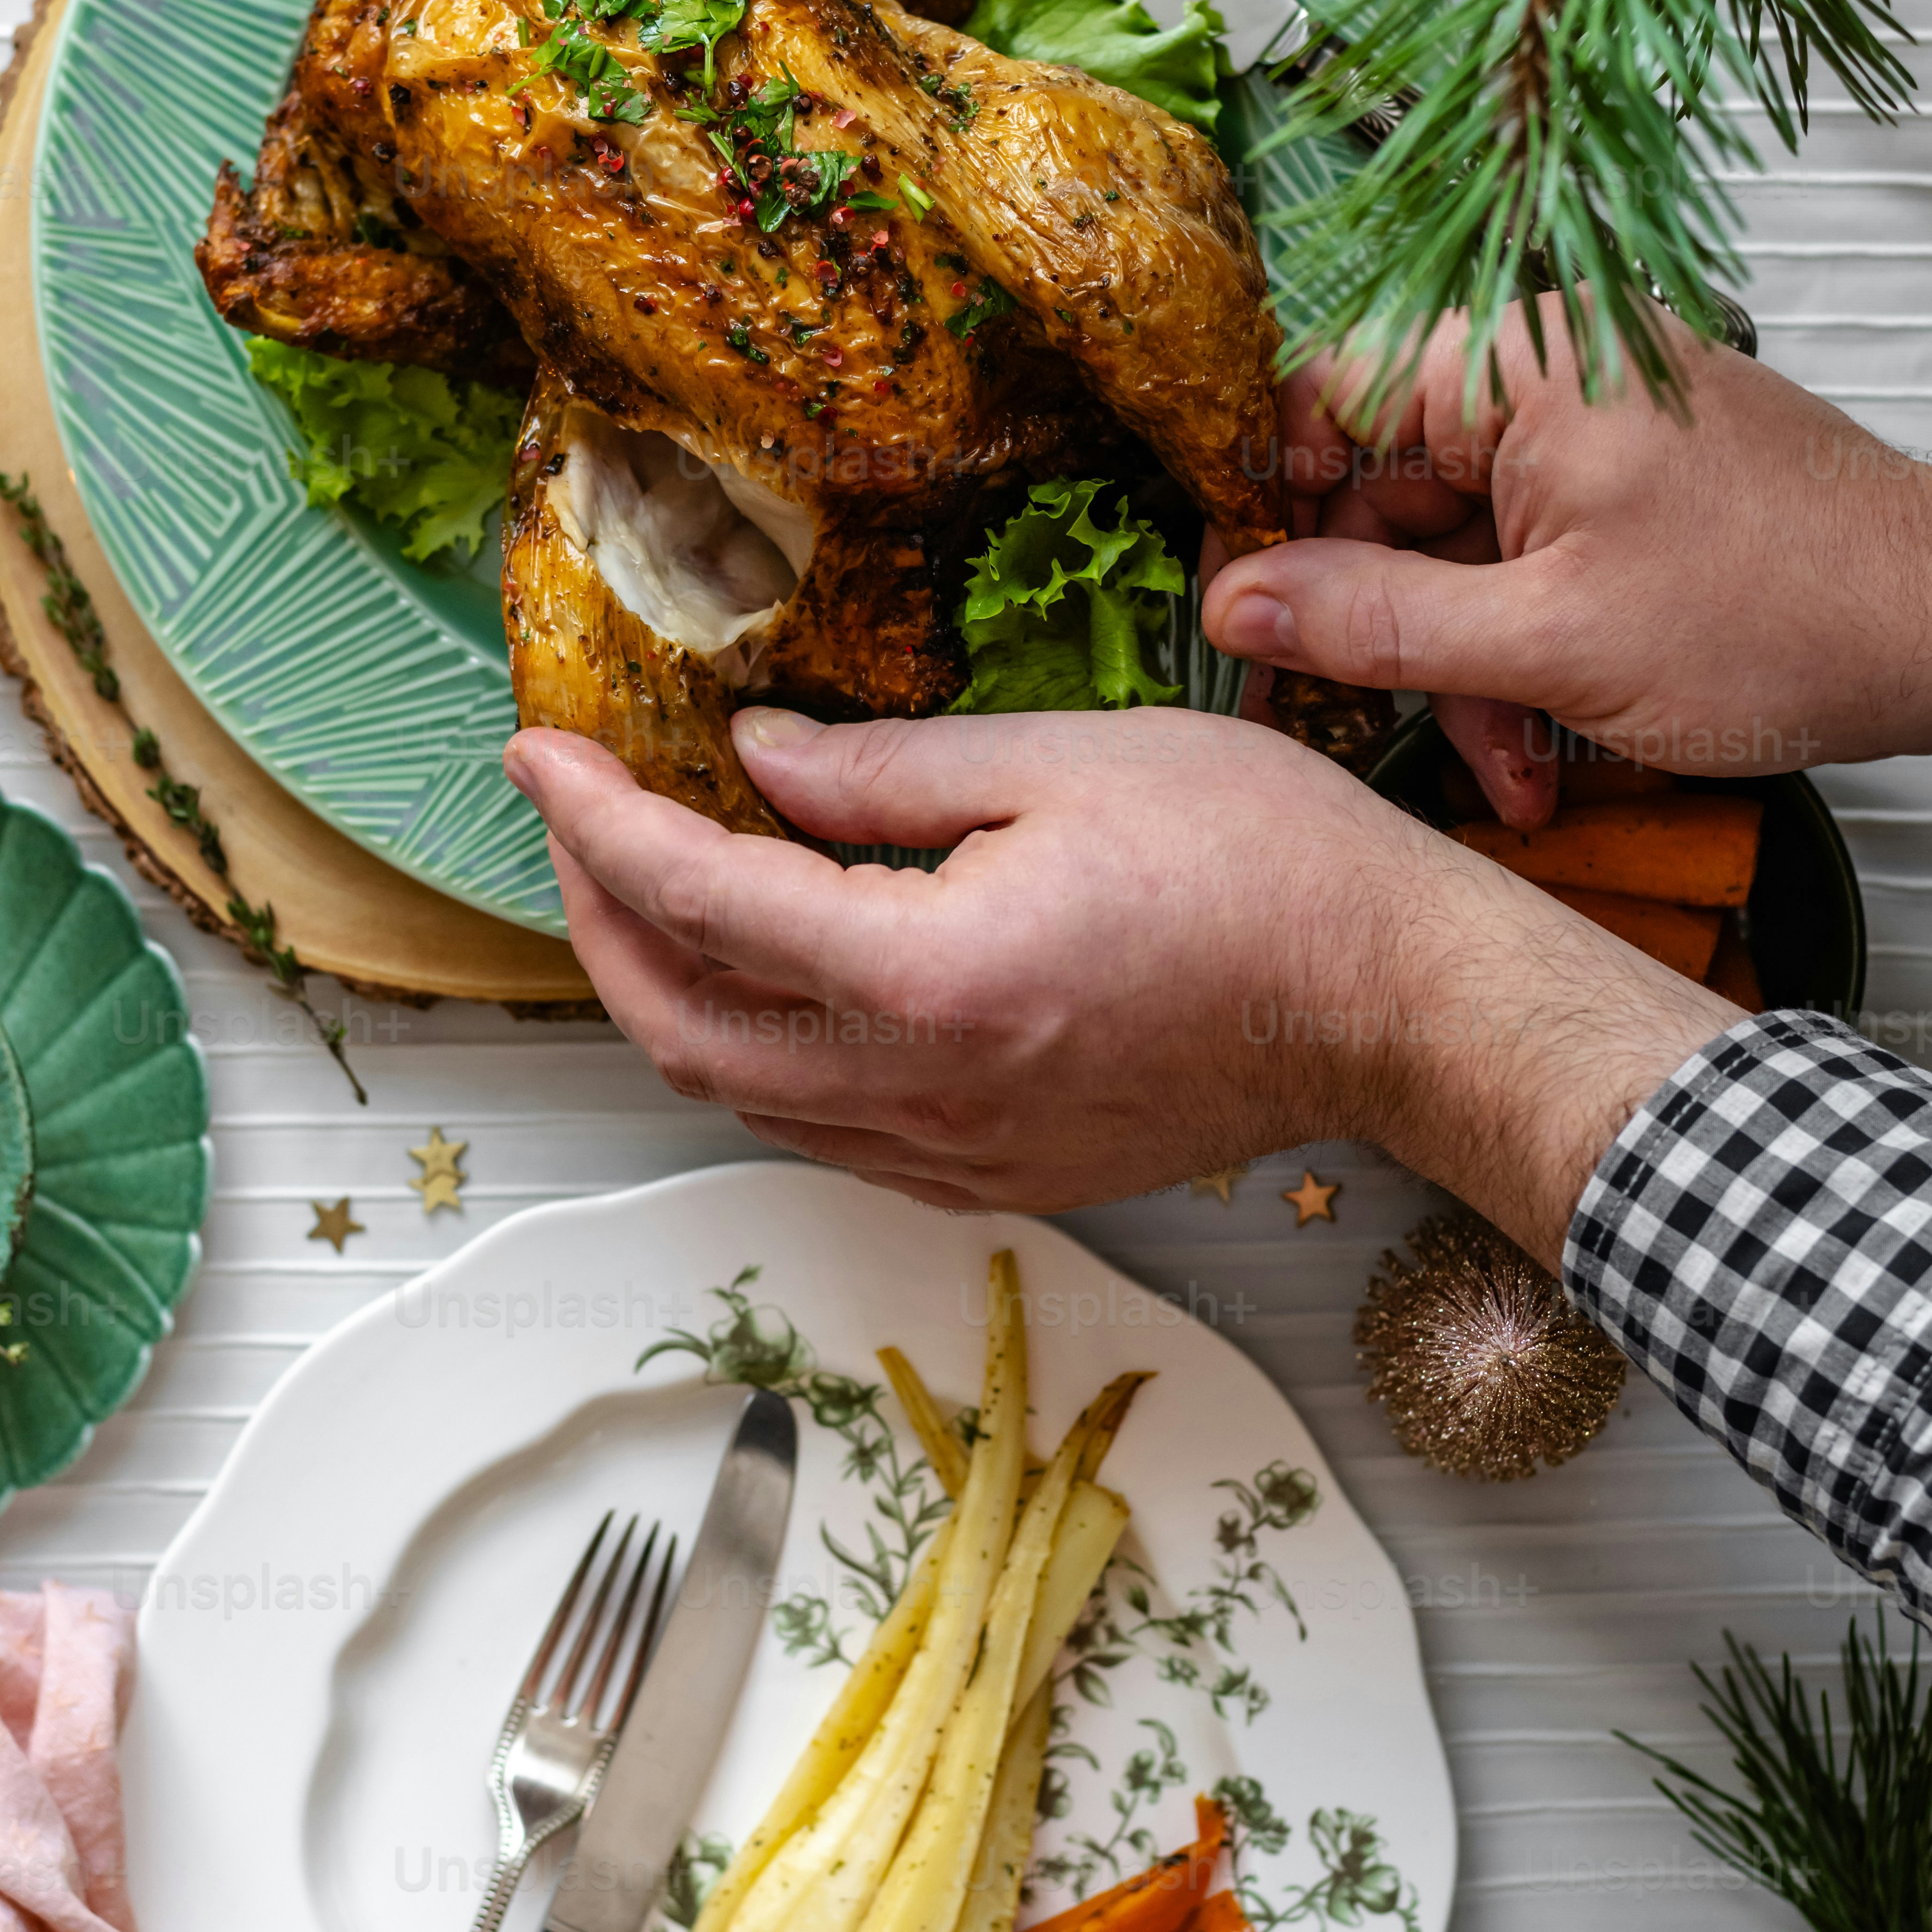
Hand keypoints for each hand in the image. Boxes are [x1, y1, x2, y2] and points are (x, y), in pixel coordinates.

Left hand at [502, 705, 1734, 1260]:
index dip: (597, 820)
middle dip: (597, 921)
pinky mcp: (996, 1178)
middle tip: (577, 821)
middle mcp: (925, 1091)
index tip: (541, 753)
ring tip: (646, 889)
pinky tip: (766, 975)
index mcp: (933, 977)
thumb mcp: (1063, 760)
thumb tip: (750, 761)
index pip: (699, 899)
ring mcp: (957, 1154)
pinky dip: (759, 1050)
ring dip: (666, 994)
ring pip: (739, 1095)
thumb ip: (881, 772)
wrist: (1390, 1002)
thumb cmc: (1263, 862)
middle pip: (681, 1027)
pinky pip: (825, 1128)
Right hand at [1205, 301, 1931, 816]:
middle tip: (1349, 727)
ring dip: (1460, 673)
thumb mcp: (1545, 644)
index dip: (1262, 506)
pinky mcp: (1623, 487)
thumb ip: (1373, 622)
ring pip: (1454, 547)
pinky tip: (1543, 747)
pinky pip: (1522, 562)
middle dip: (1380, 630)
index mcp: (1517, 360)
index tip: (1235, 606)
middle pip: (1383, 488)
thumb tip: (1240, 602)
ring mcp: (1590, 427)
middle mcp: (1548, 369)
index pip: (1319, 394)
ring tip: (1506, 769)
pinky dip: (1520, 656)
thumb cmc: (1790, 613)